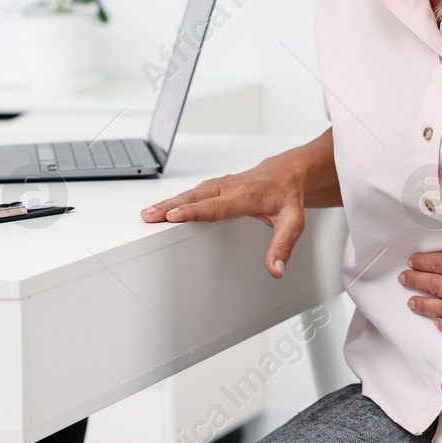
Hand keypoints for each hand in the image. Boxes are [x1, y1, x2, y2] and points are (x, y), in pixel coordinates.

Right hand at [140, 153, 306, 278]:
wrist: (288, 173)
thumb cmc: (287, 195)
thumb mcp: (293, 223)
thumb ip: (282, 247)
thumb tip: (276, 269)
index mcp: (246, 196)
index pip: (215, 205)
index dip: (193, 211)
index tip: (174, 216)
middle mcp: (231, 188)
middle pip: (196, 198)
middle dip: (170, 206)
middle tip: (149, 215)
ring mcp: (222, 185)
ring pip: (192, 193)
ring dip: (169, 202)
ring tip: (148, 213)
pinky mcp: (217, 185)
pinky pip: (194, 192)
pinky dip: (177, 198)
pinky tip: (164, 206)